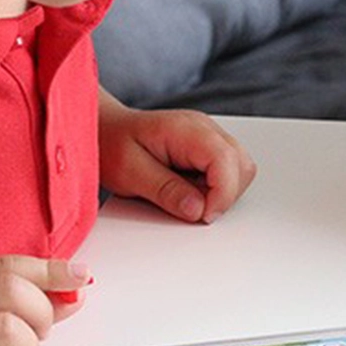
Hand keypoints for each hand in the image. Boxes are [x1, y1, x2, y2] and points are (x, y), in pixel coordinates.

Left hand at [101, 105, 255, 223]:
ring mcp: (208, 137)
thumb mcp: (130, 172)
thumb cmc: (112, 145)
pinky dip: (214, 188)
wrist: (103, 129)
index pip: (225, 159)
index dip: (222, 194)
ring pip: (240, 169)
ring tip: (187, 198)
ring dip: (221, 192)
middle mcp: (204, 129)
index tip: (203, 216)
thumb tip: (198, 209)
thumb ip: (166, 190)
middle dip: (224, 195)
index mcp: (187, 130)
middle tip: (194, 210)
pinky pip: (226, 171)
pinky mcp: (206, 149)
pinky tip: (188, 191)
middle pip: (241, 165)